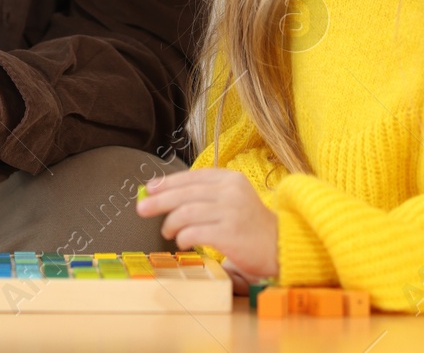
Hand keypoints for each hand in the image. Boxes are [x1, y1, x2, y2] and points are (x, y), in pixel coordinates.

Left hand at [135, 169, 278, 280]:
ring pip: (187, 211)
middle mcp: (231, 191)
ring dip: (170, 222)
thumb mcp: (233, 200)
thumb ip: (207, 195)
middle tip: (142, 208)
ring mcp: (231, 211)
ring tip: (166, 231)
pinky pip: (195, 232)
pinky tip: (182, 241)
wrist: (281, 246)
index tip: (149, 188)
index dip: (167, 182)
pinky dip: (183, 237)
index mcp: (231, 179)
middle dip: (159, 200)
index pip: (192, 176)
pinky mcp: (229, 233)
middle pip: (185, 192)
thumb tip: (167, 195)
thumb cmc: (252, 226)